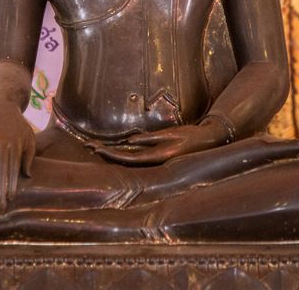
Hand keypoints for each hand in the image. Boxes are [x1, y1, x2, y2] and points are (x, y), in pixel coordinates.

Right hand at [0, 104, 35, 209]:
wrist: (1, 105)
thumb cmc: (18, 126)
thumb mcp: (29, 137)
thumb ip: (29, 157)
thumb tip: (27, 177)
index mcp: (16, 143)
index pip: (13, 169)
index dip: (11, 184)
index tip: (10, 198)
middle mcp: (2, 142)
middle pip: (0, 171)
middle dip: (0, 190)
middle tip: (0, 206)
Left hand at [88, 120, 228, 165]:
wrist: (210, 142)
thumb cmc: (192, 136)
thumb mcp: (172, 134)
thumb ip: (151, 139)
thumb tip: (130, 142)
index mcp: (158, 158)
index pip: (128, 158)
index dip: (110, 154)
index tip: (96, 148)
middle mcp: (155, 163)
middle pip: (124, 161)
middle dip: (106, 154)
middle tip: (88, 146)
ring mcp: (156, 162)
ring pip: (128, 160)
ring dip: (112, 154)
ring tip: (95, 147)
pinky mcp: (157, 157)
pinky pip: (136, 158)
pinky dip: (122, 154)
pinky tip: (112, 149)